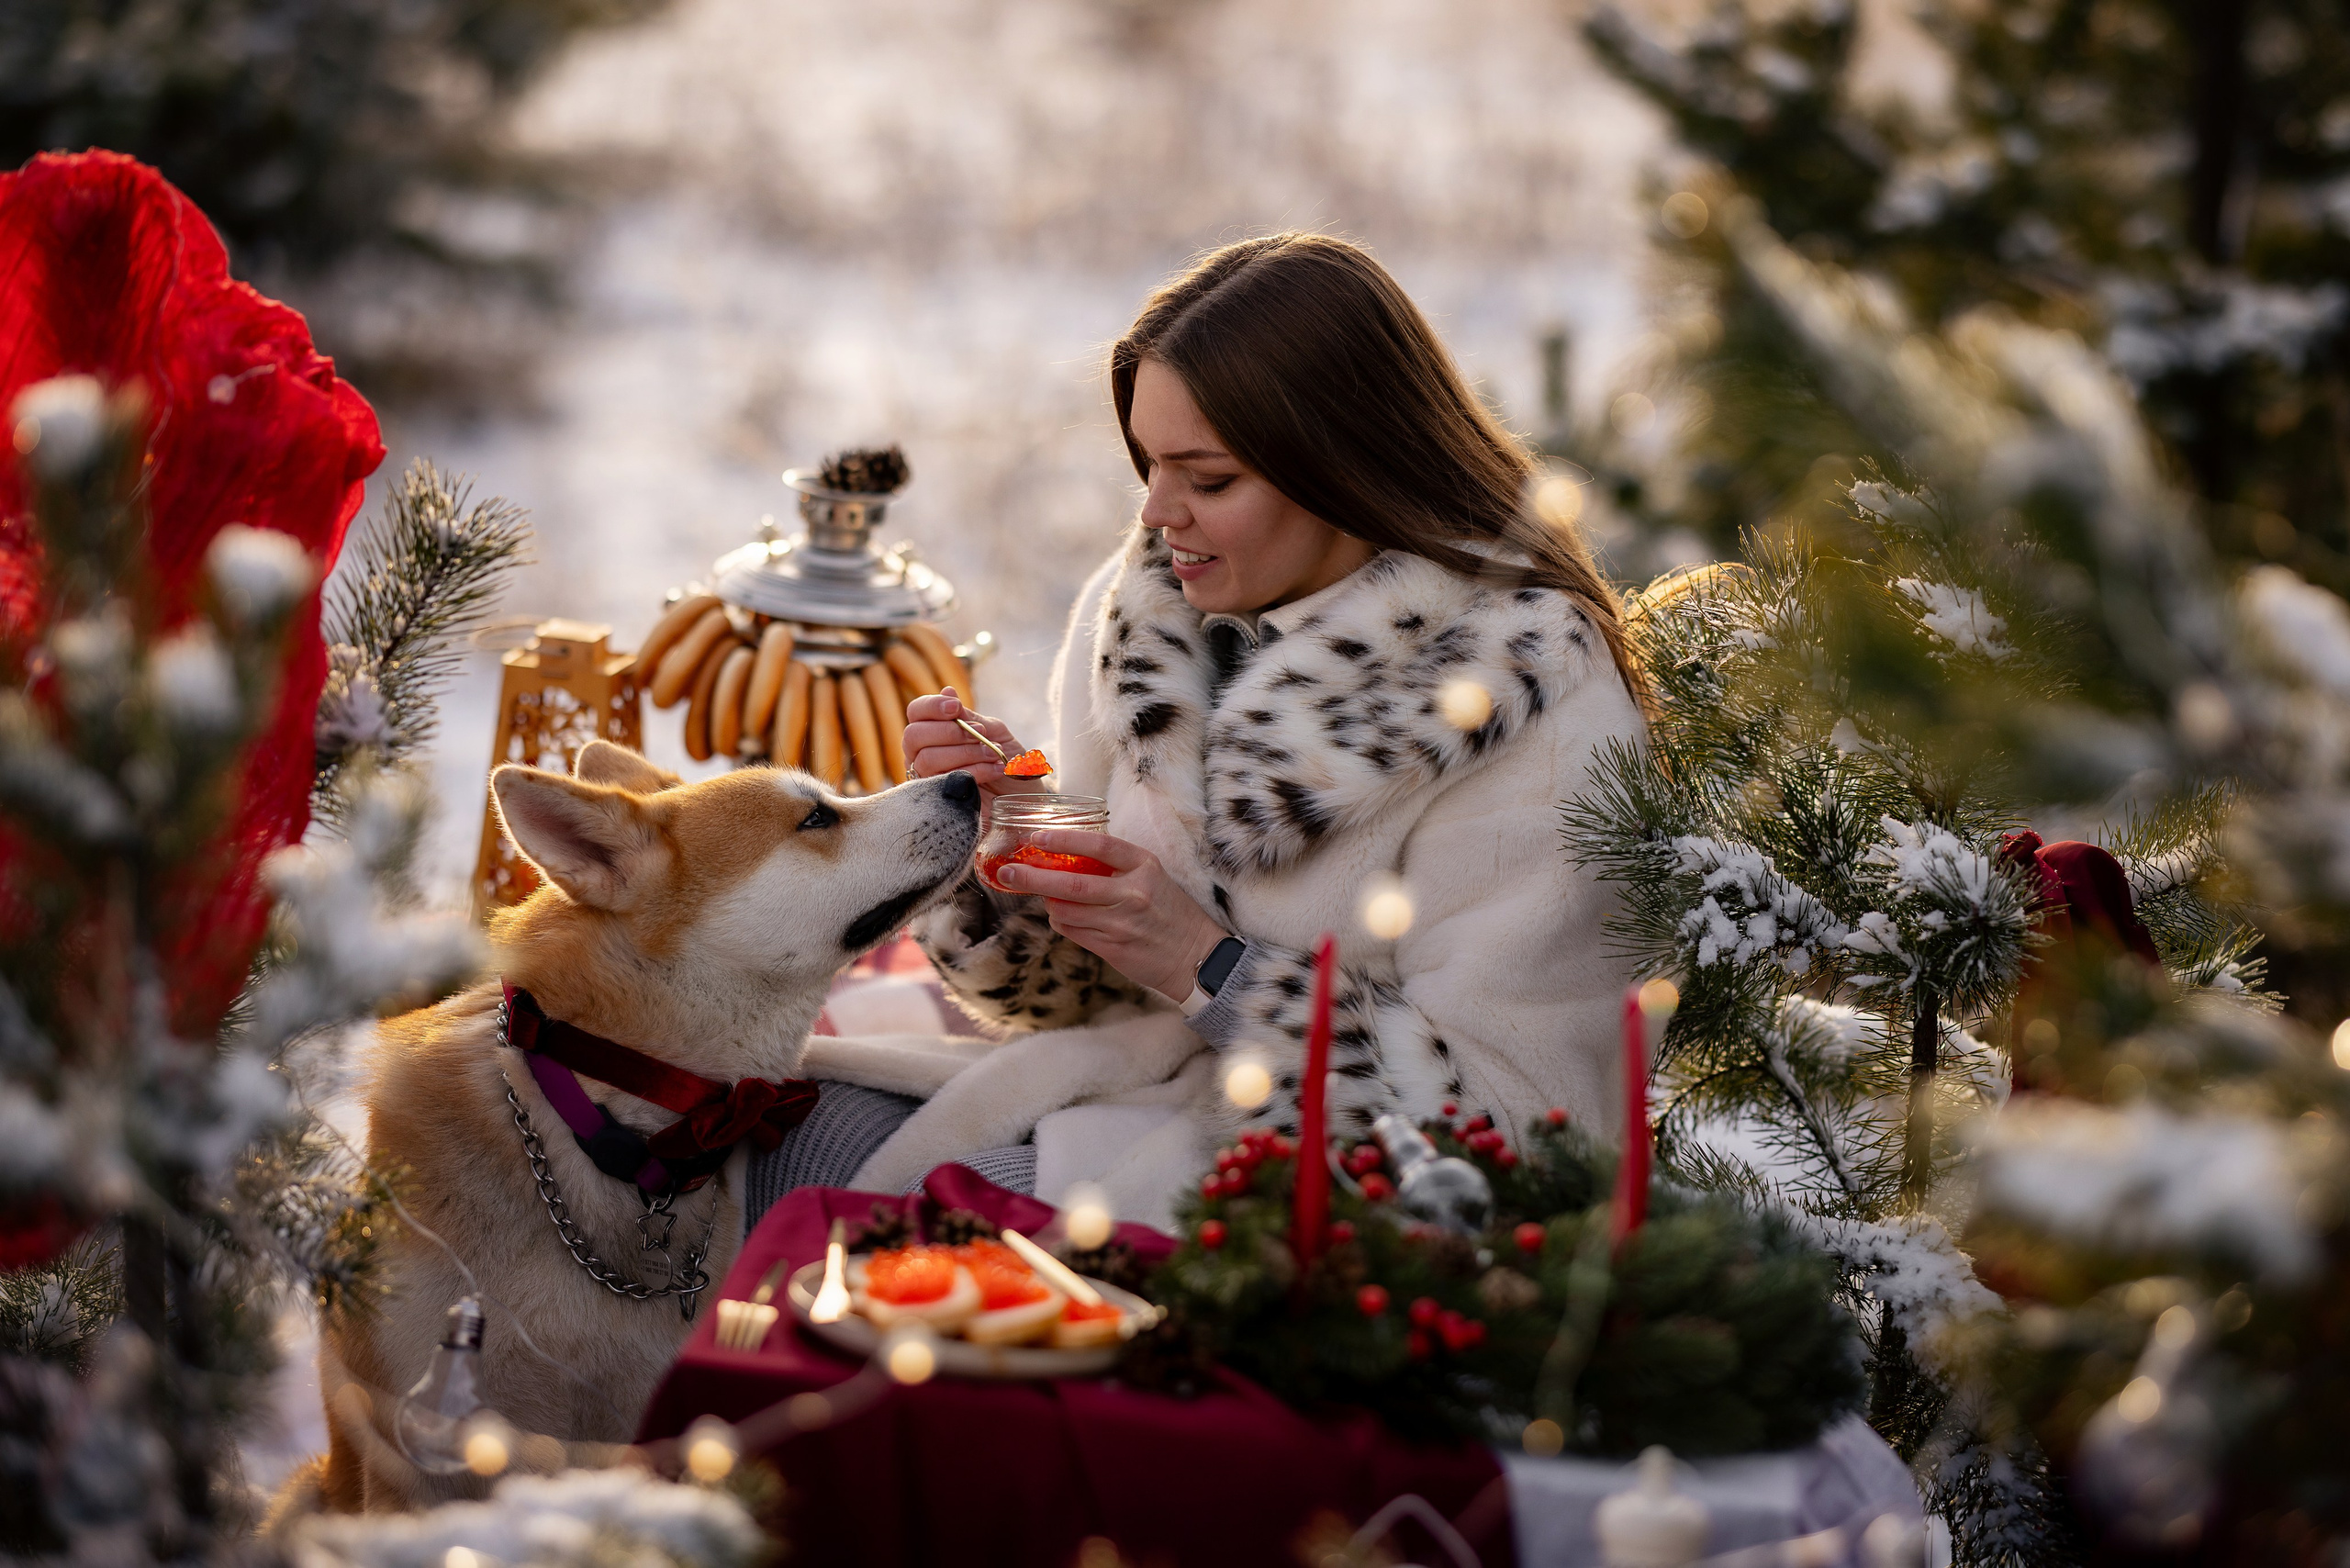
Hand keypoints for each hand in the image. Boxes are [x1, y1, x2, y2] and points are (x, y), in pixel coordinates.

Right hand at [903, 687, 1045, 799]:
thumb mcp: (992, 731)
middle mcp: (921, 755)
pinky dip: (975, 770)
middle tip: (981, 734)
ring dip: (967, 752)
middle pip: (913, 736)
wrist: (1024, 793)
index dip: (931, 707)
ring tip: (995, 754)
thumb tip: (947, 692)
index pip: (916, 712)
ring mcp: (927, 780)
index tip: (955, 708)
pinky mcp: (938, 802)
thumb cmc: (1006, 759)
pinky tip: (995, 769)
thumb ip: (968, 716)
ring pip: (928, 759)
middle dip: (950, 732)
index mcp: (933, 732)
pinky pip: (945, 780)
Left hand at [995, 829, 1230, 1002]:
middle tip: (1007, 872)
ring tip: (1046, 897)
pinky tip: (1063, 917)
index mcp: (1144, 866)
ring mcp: (1121, 923)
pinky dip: (1061, 922)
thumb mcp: (1153, 877)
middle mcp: (1132, 893)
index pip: (1100, 845)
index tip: (1036, 837)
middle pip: (1072, 884)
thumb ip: (1117, 867)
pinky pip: (1073, 932)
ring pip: (1066, 911)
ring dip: (1049, 904)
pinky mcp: (1112, 948)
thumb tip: (1067, 859)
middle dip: (1033, 878)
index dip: (1064, 839)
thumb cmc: (1170, 912)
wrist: (1196, 956)